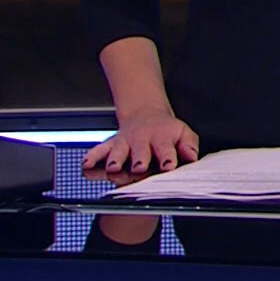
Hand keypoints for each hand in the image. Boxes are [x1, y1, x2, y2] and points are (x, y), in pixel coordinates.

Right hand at [83, 108, 199, 175]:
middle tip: (139, 168)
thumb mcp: (183, 132)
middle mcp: (141, 141)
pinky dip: (92, 157)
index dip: (167, 157)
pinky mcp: (111, 144)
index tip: (168, 166)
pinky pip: (99, 150)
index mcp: (162, 138)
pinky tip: (86, 164)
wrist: (145, 113)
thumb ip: (188, 145)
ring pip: (118, 152)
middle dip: (139, 160)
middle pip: (140, 152)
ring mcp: (125, 142)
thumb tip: (193, 157)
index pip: (166, 149)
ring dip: (115, 160)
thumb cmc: (166, 130)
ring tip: (113, 167)